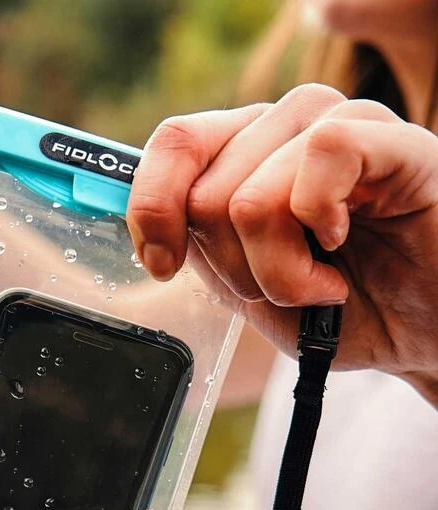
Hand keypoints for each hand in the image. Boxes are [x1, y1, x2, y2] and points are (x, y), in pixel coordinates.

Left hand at [127, 84, 437, 405]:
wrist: (419, 333)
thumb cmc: (337, 306)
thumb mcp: (247, 283)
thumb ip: (199, 245)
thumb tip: (149, 229)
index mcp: (244, 153)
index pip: (173, 145)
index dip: (151, 210)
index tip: (162, 265)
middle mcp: (283, 127)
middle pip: (204, 196)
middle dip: (236, 270)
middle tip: (286, 287)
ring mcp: (335, 125)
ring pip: (249, 198)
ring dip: (279, 272)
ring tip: (322, 285)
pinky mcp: (389, 138)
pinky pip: (320, 156)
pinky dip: (319, 227)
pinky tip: (343, 242)